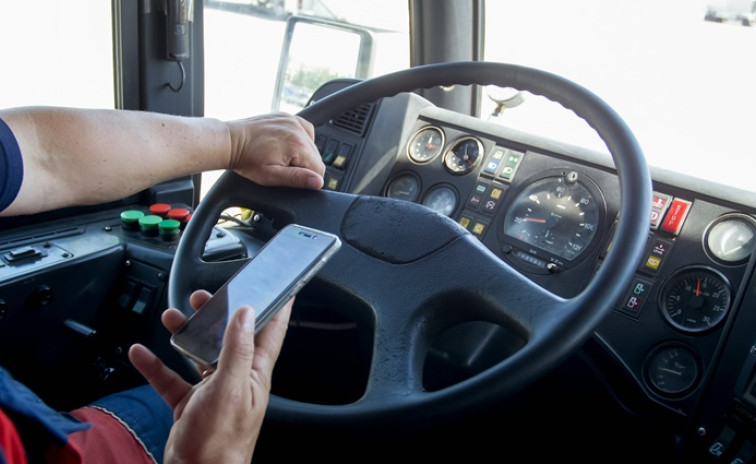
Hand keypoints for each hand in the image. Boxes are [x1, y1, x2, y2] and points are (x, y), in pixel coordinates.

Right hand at [128, 290, 291, 463]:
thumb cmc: (221, 443)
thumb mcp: (231, 389)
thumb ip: (237, 350)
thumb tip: (245, 314)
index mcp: (254, 373)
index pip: (272, 332)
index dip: (278, 307)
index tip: (282, 287)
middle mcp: (236, 379)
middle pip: (229, 338)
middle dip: (218, 315)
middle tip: (205, 297)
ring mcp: (213, 392)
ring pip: (199, 355)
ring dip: (186, 335)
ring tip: (173, 317)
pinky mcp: (190, 405)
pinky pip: (172, 379)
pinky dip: (156, 365)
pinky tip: (142, 353)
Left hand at [227, 113, 325, 189]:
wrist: (231, 141)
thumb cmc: (247, 159)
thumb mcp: (271, 176)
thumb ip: (297, 179)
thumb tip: (317, 181)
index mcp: (298, 145)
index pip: (319, 169)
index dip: (308, 178)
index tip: (293, 177)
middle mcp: (298, 130)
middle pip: (316, 156)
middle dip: (304, 165)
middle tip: (282, 166)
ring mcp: (293, 121)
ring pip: (312, 144)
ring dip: (302, 153)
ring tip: (281, 156)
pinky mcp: (287, 117)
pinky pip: (305, 130)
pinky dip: (300, 139)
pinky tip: (286, 145)